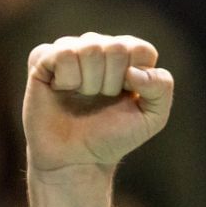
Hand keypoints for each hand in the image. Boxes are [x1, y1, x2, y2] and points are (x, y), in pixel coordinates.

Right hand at [23, 33, 172, 173]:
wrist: (76, 158)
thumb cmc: (113, 136)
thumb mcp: (152, 118)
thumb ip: (161, 88)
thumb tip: (133, 70)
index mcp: (127, 57)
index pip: (140, 49)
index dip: (134, 78)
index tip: (126, 97)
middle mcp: (99, 48)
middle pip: (115, 48)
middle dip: (111, 83)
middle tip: (101, 100)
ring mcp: (71, 51)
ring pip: (88, 48)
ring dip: (89, 82)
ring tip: (82, 96)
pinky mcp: (43, 58)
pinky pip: (61, 53)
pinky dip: (67, 78)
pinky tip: (61, 90)